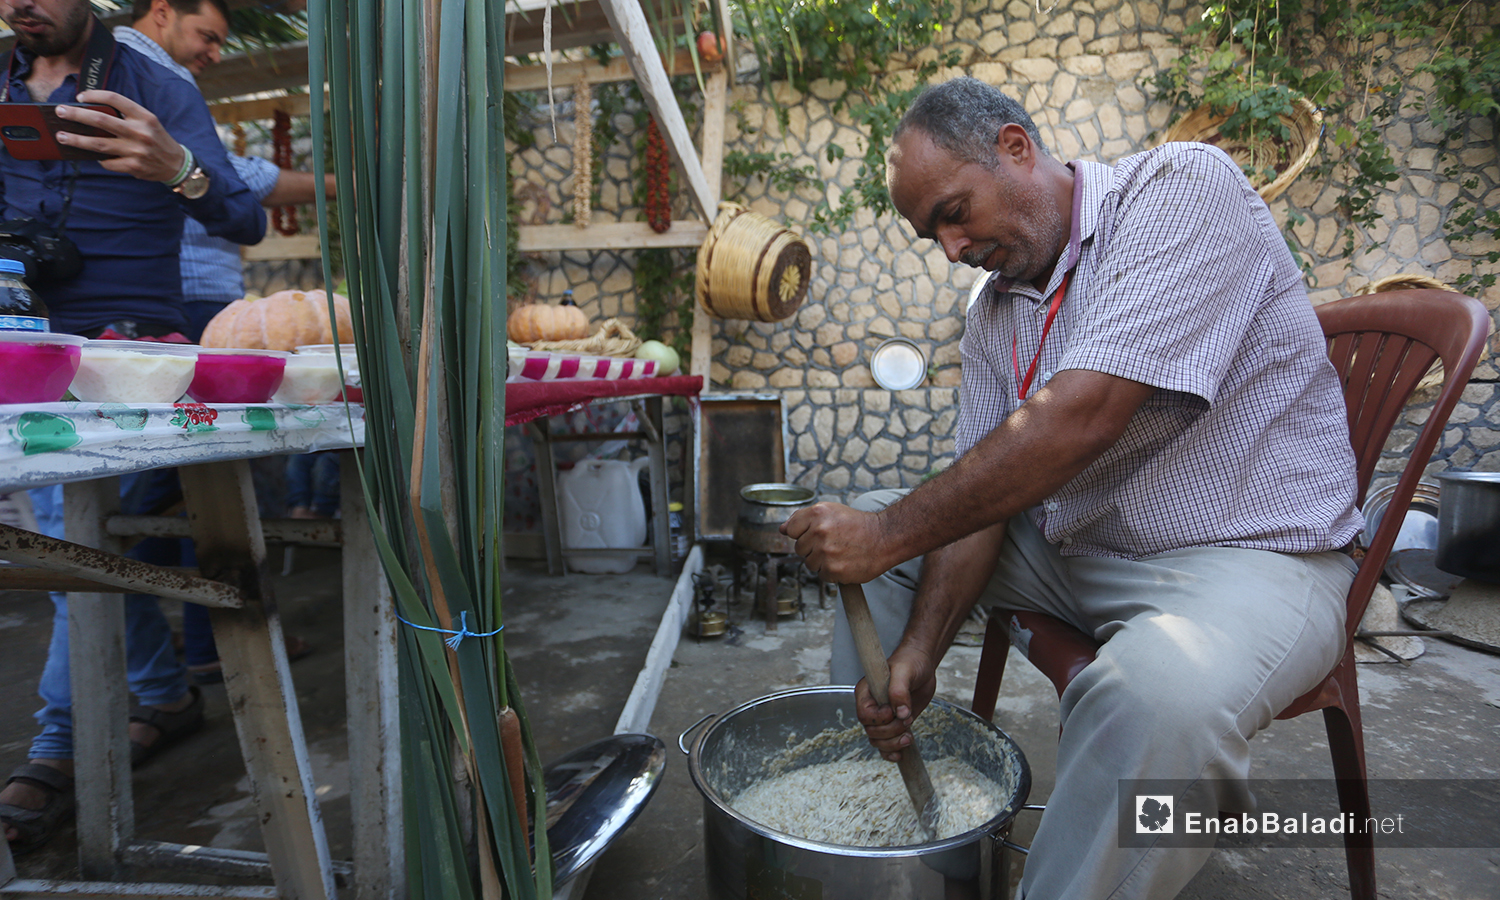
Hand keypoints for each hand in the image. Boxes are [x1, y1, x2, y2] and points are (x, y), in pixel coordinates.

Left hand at [55, 90, 187, 183]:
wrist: (177, 164)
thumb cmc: (156, 139)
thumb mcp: (147, 122)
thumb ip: (125, 116)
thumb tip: (92, 114)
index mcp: (144, 116)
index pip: (115, 99)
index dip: (94, 95)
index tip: (80, 97)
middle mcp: (140, 132)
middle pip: (101, 120)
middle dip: (76, 115)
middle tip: (60, 112)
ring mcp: (136, 150)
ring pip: (99, 144)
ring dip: (76, 140)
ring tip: (61, 136)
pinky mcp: (133, 166)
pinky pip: (108, 162)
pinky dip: (98, 159)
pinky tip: (92, 156)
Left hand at [780, 502, 887, 583]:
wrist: (884, 538)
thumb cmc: (858, 525)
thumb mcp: (831, 512)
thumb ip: (803, 519)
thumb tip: (782, 529)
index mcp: (818, 513)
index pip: (791, 529)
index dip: (803, 533)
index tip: (817, 533)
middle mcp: (820, 531)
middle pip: (799, 548)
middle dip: (813, 548)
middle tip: (833, 542)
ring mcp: (826, 552)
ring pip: (809, 563)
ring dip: (822, 561)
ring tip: (840, 552)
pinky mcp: (832, 570)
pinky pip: (821, 575)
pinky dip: (831, 572)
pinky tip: (844, 561)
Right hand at [855, 644, 937, 760]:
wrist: (922, 665)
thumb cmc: (909, 662)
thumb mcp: (904, 671)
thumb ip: (899, 690)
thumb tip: (900, 714)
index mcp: (866, 693)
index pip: (864, 715)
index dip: (879, 719)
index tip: (893, 711)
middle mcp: (872, 707)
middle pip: (872, 732)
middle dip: (891, 732)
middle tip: (907, 719)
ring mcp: (883, 718)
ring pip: (878, 742)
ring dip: (893, 743)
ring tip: (908, 736)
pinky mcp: (894, 724)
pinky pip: (886, 746)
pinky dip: (892, 752)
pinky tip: (901, 753)